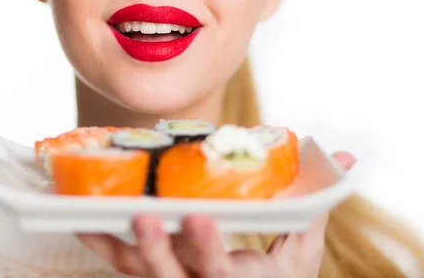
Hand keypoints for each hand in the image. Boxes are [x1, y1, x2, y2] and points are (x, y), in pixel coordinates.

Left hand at [78, 152, 355, 277]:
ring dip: (114, 241)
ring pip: (136, 271)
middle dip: (154, 249)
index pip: (219, 269)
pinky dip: (99, 241)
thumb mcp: (299, 251)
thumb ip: (312, 205)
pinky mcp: (148, 276)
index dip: (207, 246)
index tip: (199, 216)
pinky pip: (118, 263)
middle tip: (143, 214)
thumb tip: (344, 158)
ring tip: (88, 211)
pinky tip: (80, 217)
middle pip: (169, 275)